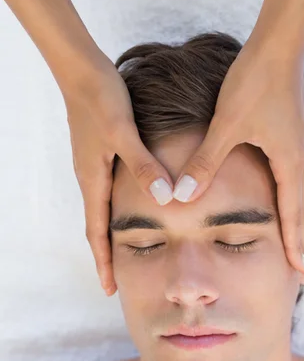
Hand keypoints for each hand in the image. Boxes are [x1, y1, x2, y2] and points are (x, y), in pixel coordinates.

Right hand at [64, 56, 174, 295]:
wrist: (82, 71)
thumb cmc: (102, 99)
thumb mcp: (124, 132)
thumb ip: (143, 166)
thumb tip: (164, 201)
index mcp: (94, 180)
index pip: (97, 232)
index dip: (104, 262)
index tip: (109, 289)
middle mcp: (91, 178)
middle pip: (98, 227)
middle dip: (106, 256)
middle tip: (116, 282)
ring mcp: (94, 167)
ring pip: (103, 211)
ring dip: (110, 236)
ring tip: (124, 256)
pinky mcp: (101, 155)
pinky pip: (108, 194)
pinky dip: (115, 212)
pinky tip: (130, 212)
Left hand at [171, 37, 303, 275]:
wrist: (276, 47)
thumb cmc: (254, 83)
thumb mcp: (226, 124)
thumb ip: (205, 161)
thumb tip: (182, 196)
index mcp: (287, 162)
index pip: (293, 214)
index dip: (296, 245)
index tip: (303, 273)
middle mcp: (298, 159)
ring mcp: (298, 148)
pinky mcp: (292, 139)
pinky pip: (298, 181)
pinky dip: (299, 202)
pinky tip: (294, 206)